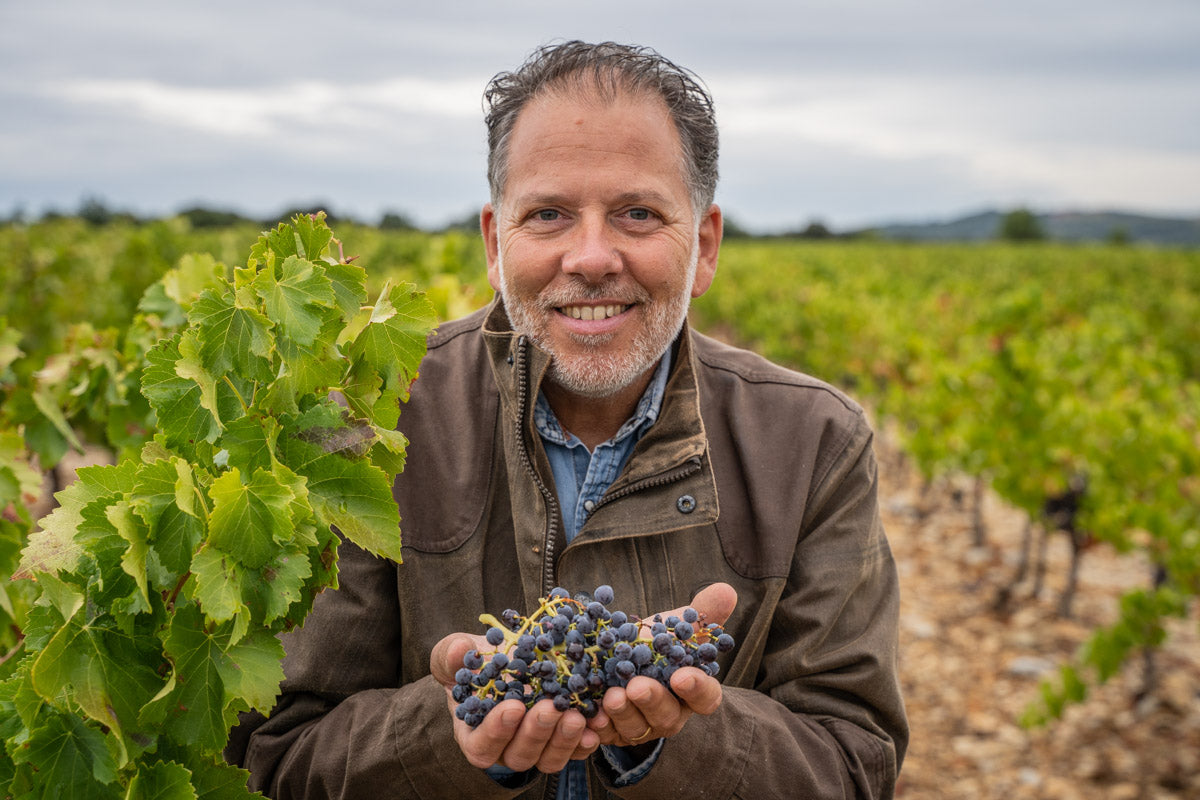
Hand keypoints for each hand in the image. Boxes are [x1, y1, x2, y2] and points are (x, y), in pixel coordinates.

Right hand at [430, 632, 600, 772]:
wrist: (510, 656)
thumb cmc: (477, 659)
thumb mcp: (456, 652)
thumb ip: (451, 654)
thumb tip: (461, 649)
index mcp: (474, 733)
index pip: (481, 746)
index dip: (496, 731)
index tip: (512, 707)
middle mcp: (505, 747)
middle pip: (519, 755)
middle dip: (536, 733)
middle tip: (549, 708)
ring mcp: (536, 747)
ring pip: (548, 758)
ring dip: (563, 740)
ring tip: (575, 714)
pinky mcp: (561, 741)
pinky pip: (575, 750)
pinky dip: (586, 741)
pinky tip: (596, 722)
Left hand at [587, 582, 737, 746]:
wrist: (615, 659)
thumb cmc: (653, 644)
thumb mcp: (673, 627)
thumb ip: (701, 613)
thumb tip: (727, 590)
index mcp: (691, 691)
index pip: (706, 697)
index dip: (697, 689)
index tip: (682, 675)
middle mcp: (669, 714)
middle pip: (667, 715)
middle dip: (652, 700)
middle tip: (638, 686)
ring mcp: (641, 726)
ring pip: (635, 727)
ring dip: (623, 713)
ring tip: (610, 696)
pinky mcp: (612, 732)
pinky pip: (606, 735)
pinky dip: (599, 728)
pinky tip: (591, 717)